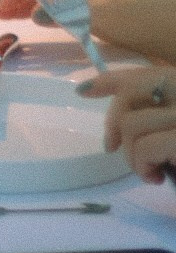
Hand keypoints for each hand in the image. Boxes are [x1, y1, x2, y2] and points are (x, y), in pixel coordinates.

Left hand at [79, 66, 175, 180]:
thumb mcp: (172, 135)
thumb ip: (153, 117)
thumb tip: (93, 94)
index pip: (148, 73)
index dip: (112, 78)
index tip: (86, 90)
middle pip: (133, 92)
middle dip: (115, 123)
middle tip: (113, 149)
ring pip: (132, 124)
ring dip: (133, 155)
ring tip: (151, 171)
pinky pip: (145, 147)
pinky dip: (142, 167)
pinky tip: (157, 179)